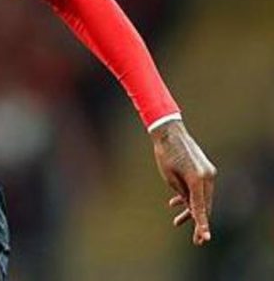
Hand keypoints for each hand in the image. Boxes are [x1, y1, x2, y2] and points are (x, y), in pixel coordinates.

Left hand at [151, 119, 216, 245]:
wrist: (169, 132)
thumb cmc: (165, 153)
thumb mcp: (169, 177)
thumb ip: (182, 193)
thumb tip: (189, 206)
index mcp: (198, 179)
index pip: (201, 207)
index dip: (201, 224)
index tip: (204, 238)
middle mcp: (207, 177)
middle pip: (204, 205)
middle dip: (198, 221)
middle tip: (195, 240)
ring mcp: (208, 172)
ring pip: (202, 197)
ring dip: (191, 209)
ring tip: (177, 222)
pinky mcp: (204, 169)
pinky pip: (199, 188)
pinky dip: (189, 196)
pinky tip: (174, 204)